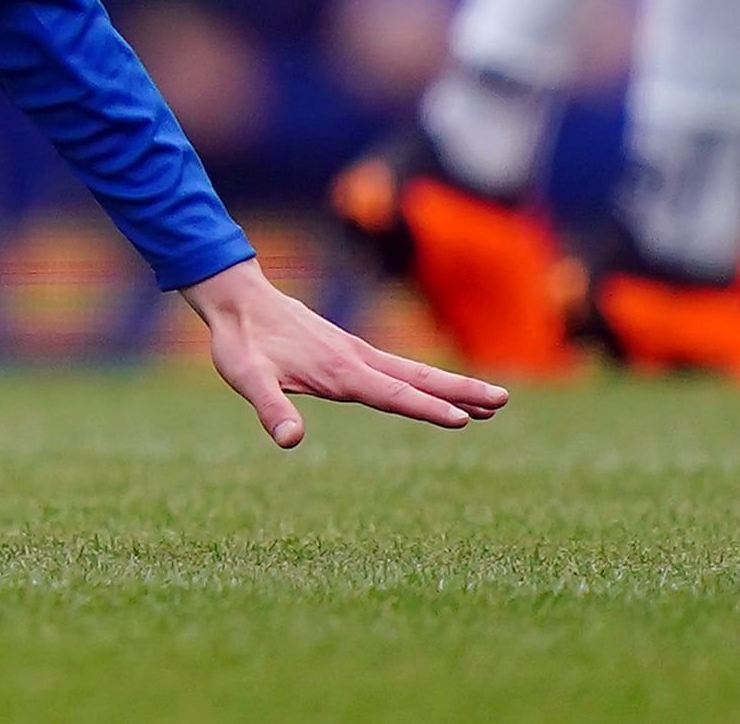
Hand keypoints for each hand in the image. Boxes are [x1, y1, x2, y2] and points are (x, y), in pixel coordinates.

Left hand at [182, 259, 505, 447]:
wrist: (236, 298)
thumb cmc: (239, 341)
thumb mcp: (246, 377)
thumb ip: (270, 408)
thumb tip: (290, 441)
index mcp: (339, 371)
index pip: (392, 394)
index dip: (425, 408)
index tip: (463, 419)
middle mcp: (355, 359)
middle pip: (418, 378)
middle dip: (461, 391)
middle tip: (504, 401)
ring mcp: (356, 353)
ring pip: (413, 372)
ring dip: (453, 385)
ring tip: (493, 403)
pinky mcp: (349, 351)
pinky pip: (398, 369)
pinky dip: (427, 380)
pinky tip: (440, 389)